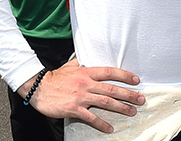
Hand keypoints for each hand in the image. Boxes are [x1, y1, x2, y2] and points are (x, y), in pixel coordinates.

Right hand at [18, 58, 144, 133]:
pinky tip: (110, 128)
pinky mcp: (74, 109)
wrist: (39, 88)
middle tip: (141, 99)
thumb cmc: (56, 77)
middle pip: (112, 89)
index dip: (125, 76)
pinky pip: (91, 117)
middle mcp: (86, 84)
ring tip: (132, 112)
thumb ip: (83, 60)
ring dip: (121, 108)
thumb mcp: (71, 65)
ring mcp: (81, 97)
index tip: (137, 80)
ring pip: (105, 103)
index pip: (110, 72)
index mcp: (87, 72)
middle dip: (129, 95)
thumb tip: (90, 53)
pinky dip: (102, 123)